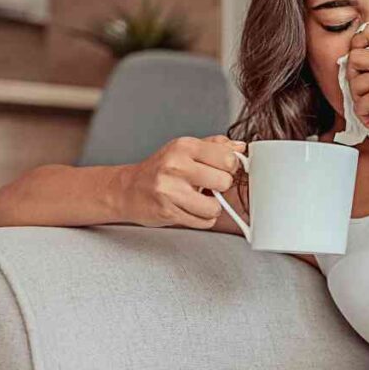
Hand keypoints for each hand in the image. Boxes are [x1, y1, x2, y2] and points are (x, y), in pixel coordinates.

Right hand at [116, 135, 245, 227]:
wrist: (127, 189)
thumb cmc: (160, 169)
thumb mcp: (185, 149)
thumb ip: (215, 146)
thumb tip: (241, 148)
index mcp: (184, 146)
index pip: (228, 158)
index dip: (230, 168)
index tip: (222, 170)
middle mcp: (176, 166)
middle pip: (225, 182)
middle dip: (221, 187)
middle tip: (208, 185)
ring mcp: (170, 190)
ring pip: (215, 207)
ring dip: (211, 207)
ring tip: (198, 199)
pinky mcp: (168, 212)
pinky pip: (204, 222)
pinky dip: (201, 218)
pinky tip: (189, 208)